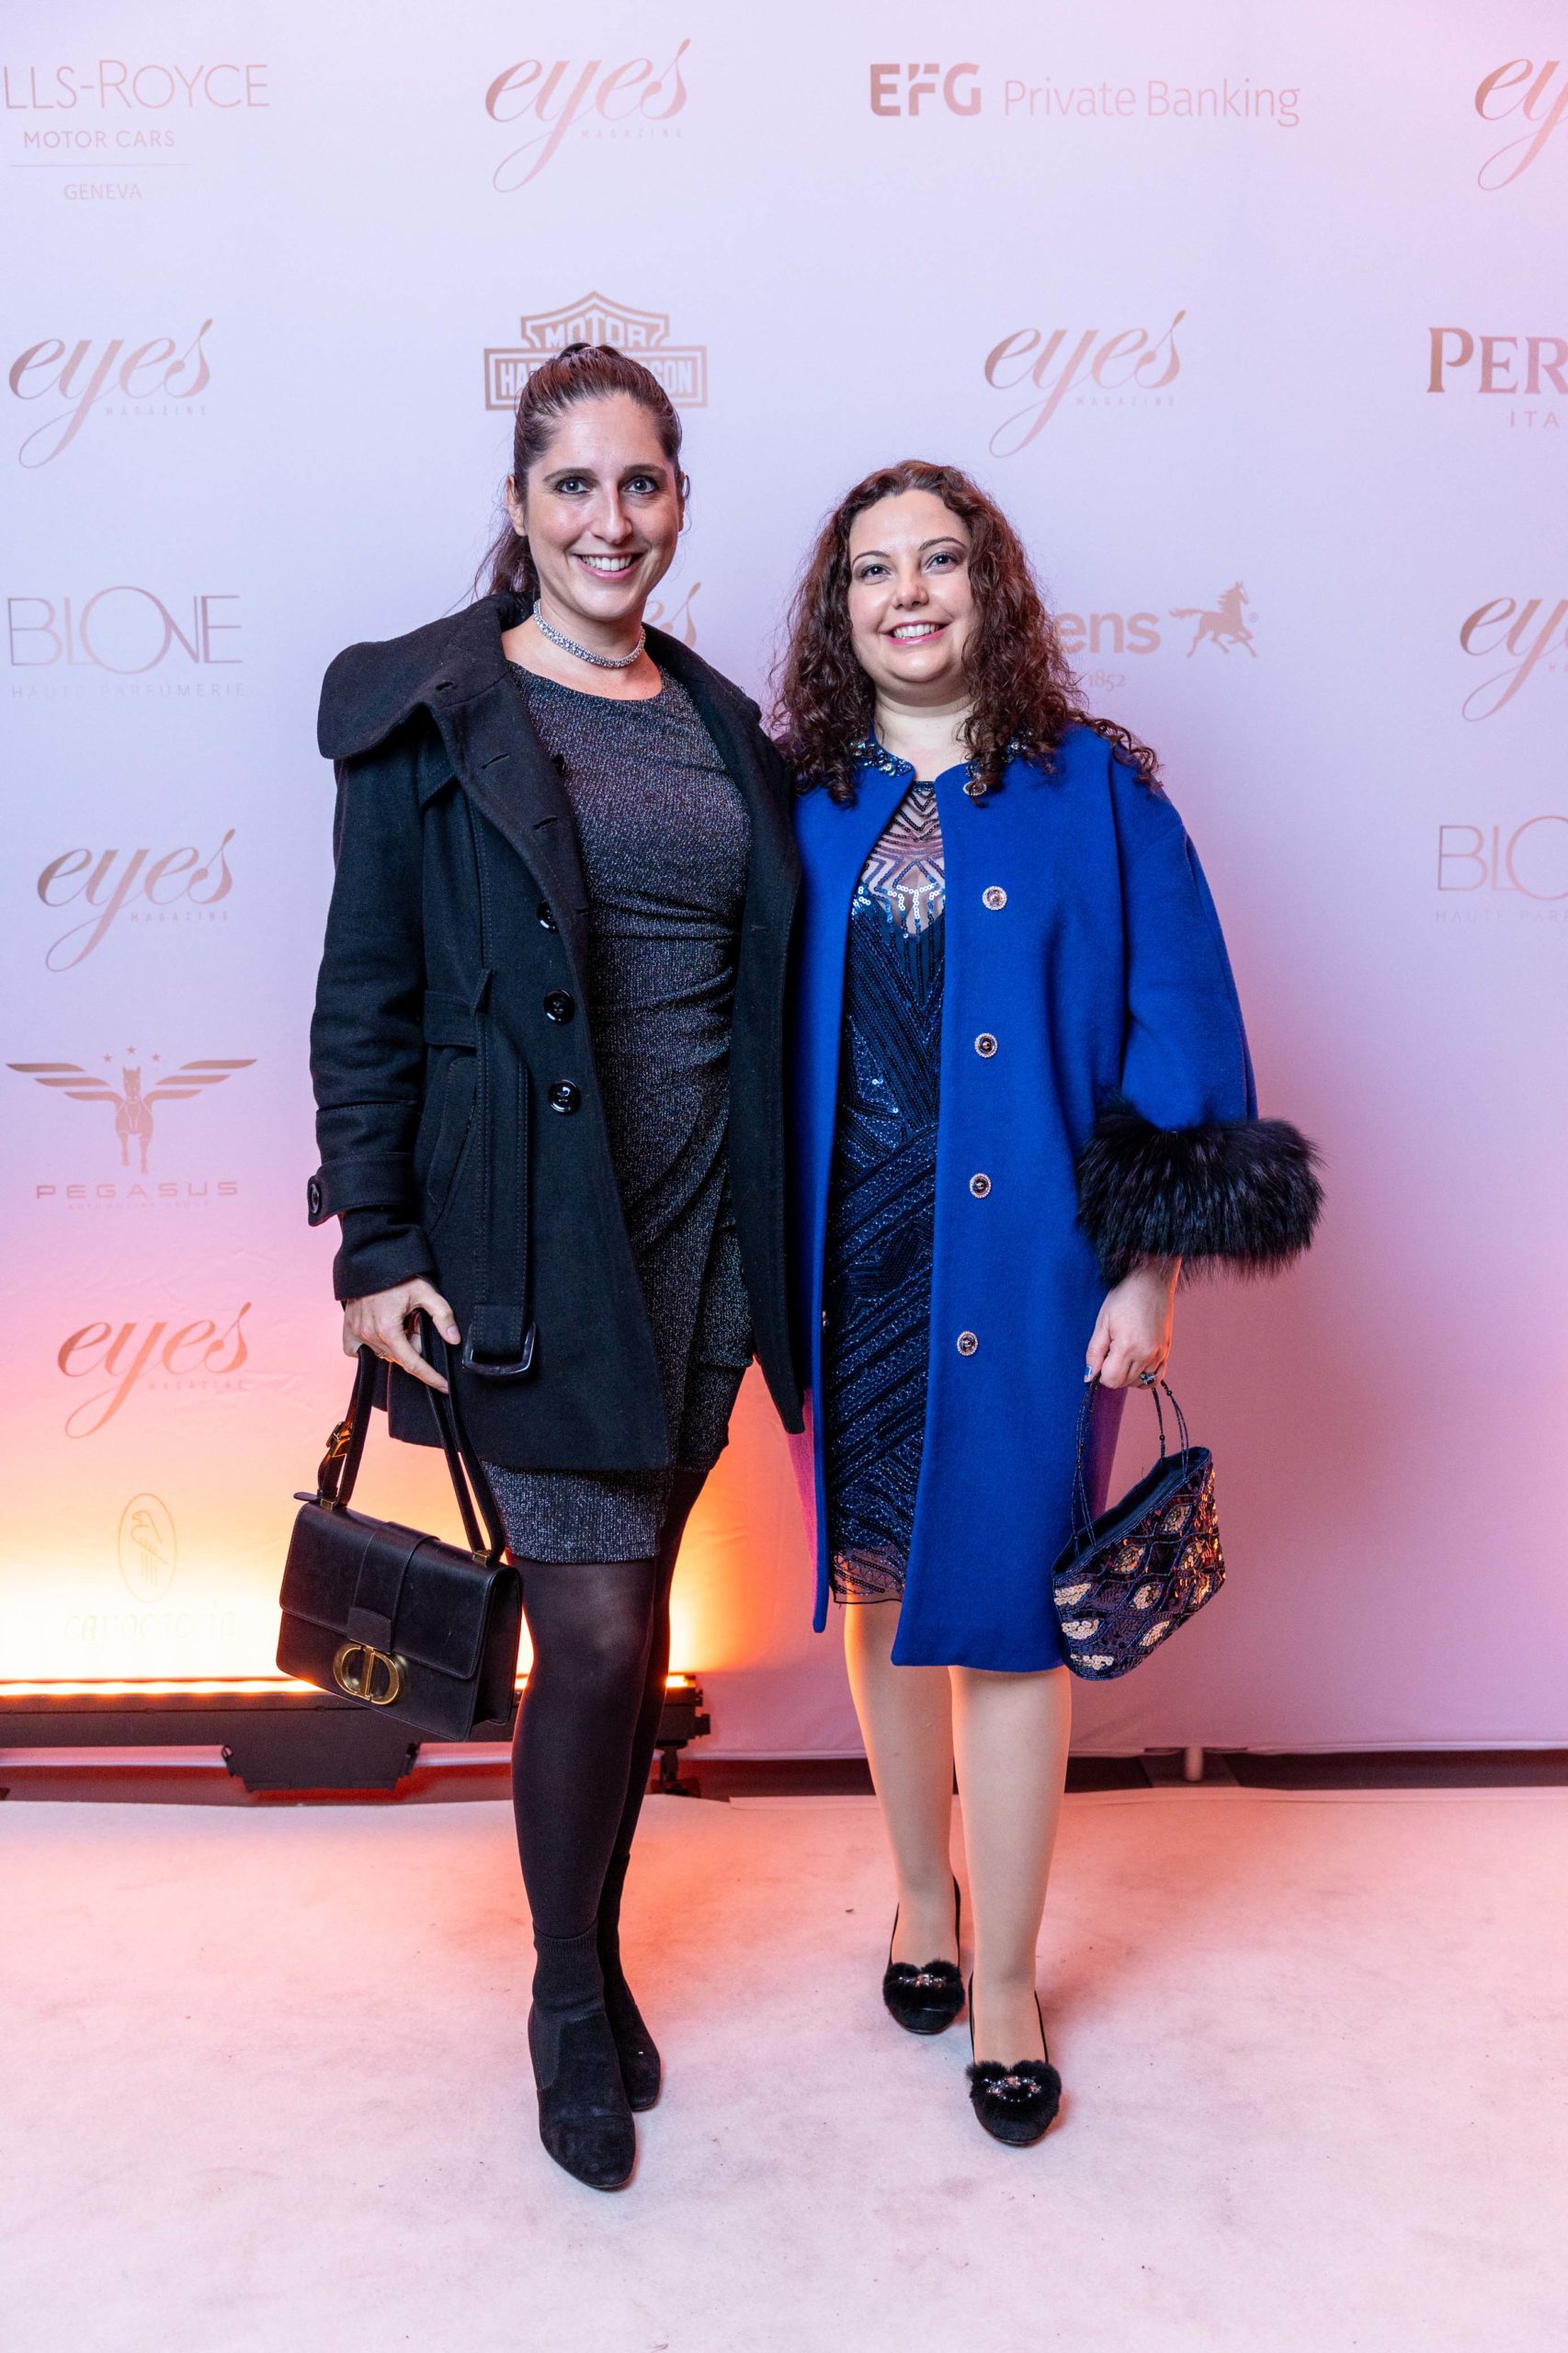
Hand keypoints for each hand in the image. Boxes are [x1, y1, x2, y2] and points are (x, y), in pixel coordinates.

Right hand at [343, 1279, 459, 1391]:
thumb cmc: (397, 1276)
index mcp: (389, 1331)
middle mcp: (370, 1336)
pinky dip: (373, 1347)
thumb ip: (442, 1316)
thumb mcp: (426, 1292)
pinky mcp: (348, 1331)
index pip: (413, 1364)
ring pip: (385, 1354)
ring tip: (400, 1320)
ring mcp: (357, 1334)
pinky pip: (360, 1352)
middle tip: (416, 1321)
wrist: (369, 1262)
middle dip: (415, 1344)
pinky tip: (382, 1332)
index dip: (431, 1377)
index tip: (443, 1386)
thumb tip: (454, 1340)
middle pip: (401, 1357)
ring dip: (397, 1343)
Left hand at [1085, 1259, 1178, 1388]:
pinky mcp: (1167, 1351)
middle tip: (1111, 1349)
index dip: (1100, 1373)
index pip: (1111, 1380)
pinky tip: (1136, 1365)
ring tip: (1123, 1353)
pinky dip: (1145, 1377)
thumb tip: (1089, 1376)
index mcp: (1128, 1347)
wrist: (1151, 1281)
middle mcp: (1146, 1354)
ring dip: (1127, 1375)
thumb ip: (1095, 1352)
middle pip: (1124, 1382)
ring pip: (1139, 1382)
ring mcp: (1159, 1354)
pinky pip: (1156, 1378)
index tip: (1101, 1357)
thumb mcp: (1102, 1322)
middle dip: (1113, 1372)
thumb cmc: (1124, 1297)